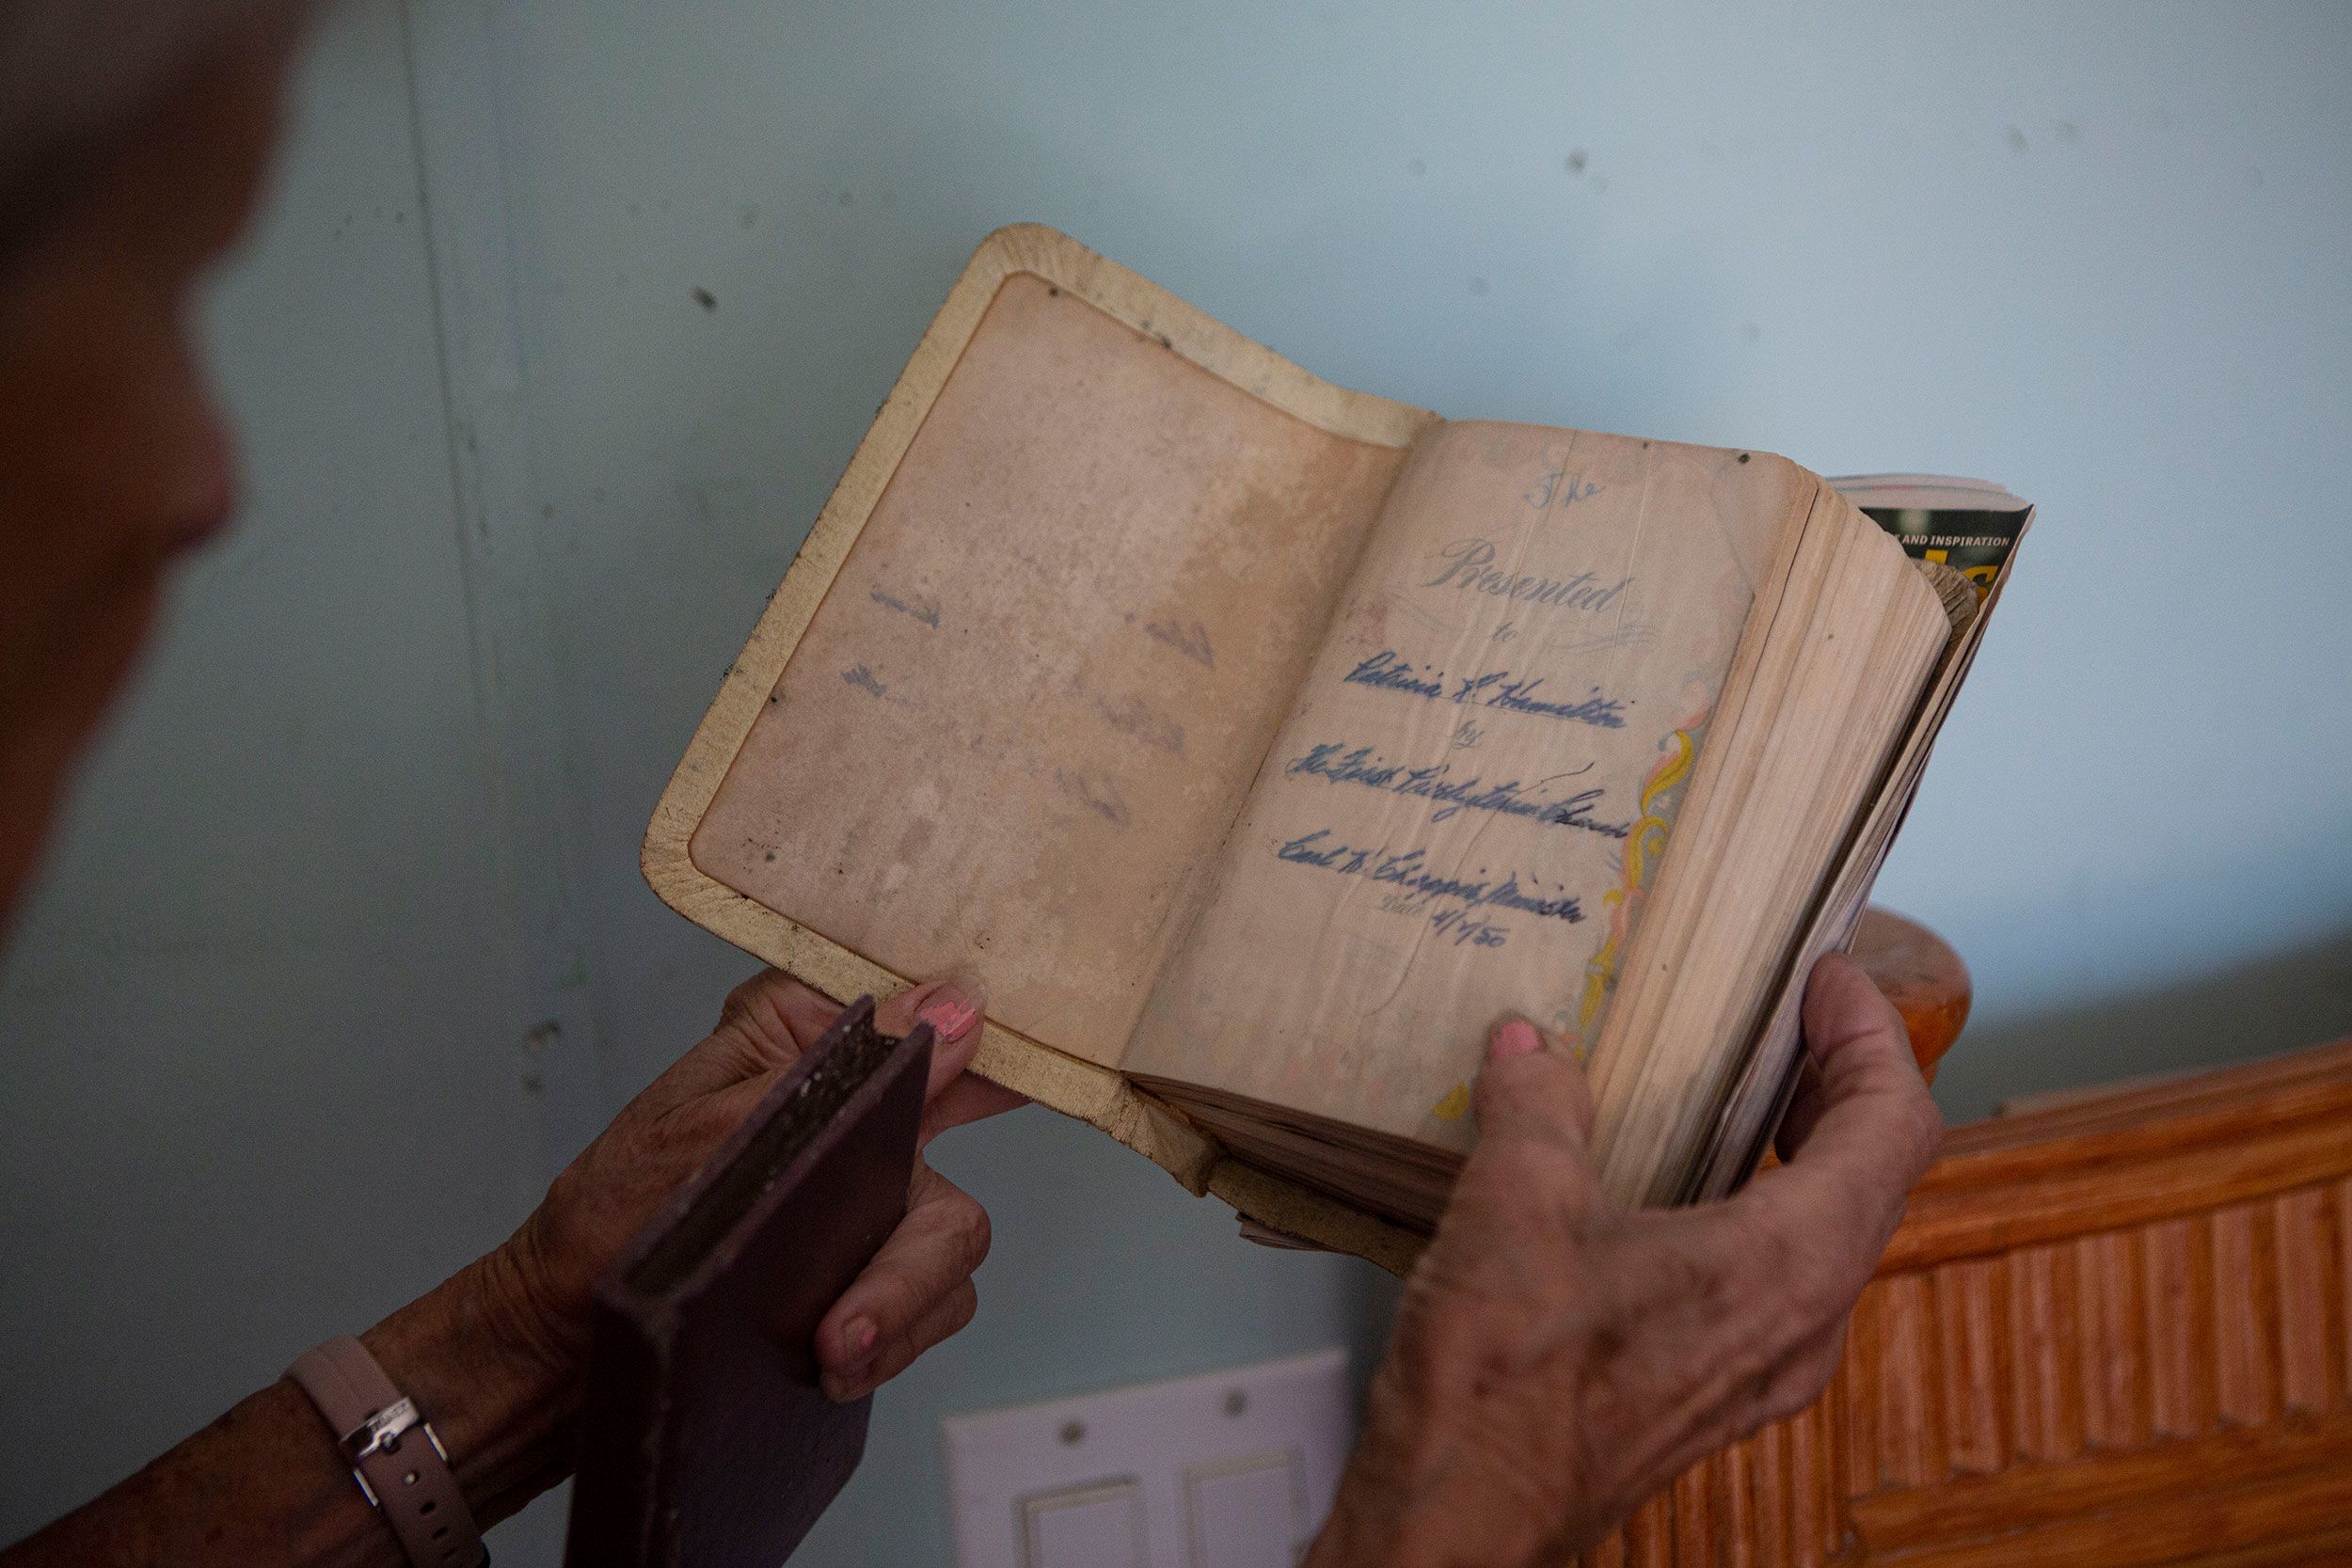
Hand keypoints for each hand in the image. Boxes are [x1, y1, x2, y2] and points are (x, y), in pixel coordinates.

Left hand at [497, 971, 1025, 1404]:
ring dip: (899, 1308)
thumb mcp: (705, 1126)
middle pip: (959, 1149)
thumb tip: (956, 1009)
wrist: (563, 1340)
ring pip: (950, 1241)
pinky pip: (931, 1302)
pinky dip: (893, 1338)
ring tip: (829, 1357)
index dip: (999, 1030)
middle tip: (851, 1325)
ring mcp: (868, 1194)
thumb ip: (834, 1069)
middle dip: (916, 1257)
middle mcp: (856, 1107)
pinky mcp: (868, 1270)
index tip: (1031, 1069)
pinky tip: (839, 1366)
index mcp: (808, 1039)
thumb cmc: (610, 1216)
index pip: (929, 1010)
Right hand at [1307, 954, 1941, 1566]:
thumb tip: (1532, 1045)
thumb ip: (1539, 1107)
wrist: (1459, 1522)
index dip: (1873, 1037)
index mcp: (1789, 1263)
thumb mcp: (1514, 1204)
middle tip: (1794, 1020)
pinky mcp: (1717, 1395)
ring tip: (1740, 1088)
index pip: (1892, 1125)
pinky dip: (1760, 1209)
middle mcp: (1804, 1323)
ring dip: (1804, 1150)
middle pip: (1875, 1178)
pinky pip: (1780, 1283)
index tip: (1830, 979)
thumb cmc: (1502, 1386)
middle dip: (1844, 1084)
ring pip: (1831, 1235)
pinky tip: (1677, 1187)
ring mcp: (1766, 1371)